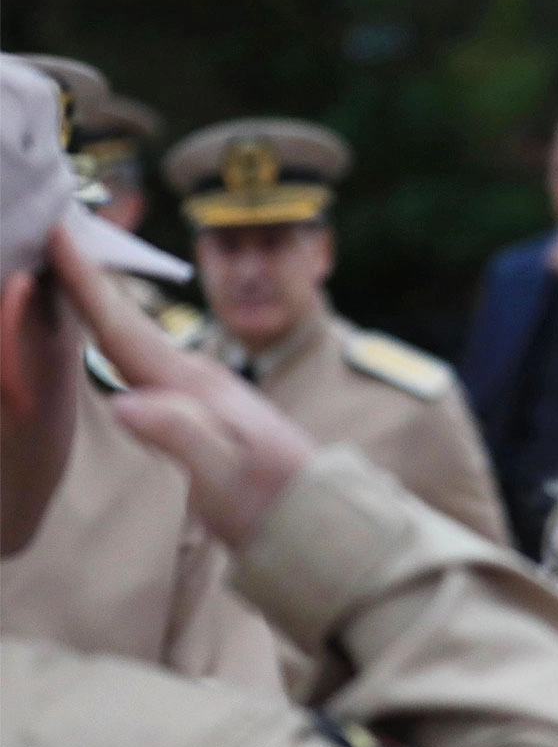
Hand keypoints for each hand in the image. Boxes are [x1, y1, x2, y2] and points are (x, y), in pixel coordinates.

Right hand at [49, 227, 317, 549]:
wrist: (313, 512)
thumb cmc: (266, 500)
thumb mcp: (222, 475)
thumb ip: (178, 435)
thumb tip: (123, 401)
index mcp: (193, 387)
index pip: (127, 329)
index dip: (89, 284)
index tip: (60, 233)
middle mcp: (197, 378)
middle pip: (130, 322)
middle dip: (91, 281)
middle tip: (54, 234)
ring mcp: (203, 390)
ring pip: (140, 338)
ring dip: (104, 306)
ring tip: (70, 272)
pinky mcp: (204, 407)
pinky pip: (150, 361)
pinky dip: (122, 337)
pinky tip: (113, 335)